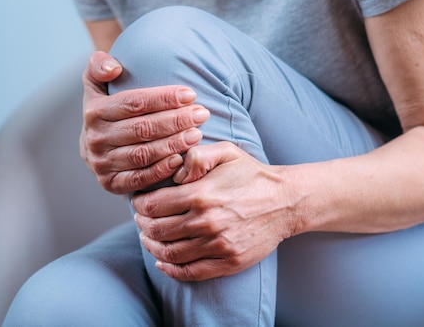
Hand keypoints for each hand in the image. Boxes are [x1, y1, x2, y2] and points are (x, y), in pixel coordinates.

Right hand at [81, 51, 209, 193]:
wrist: (94, 145)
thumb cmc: (107, 108)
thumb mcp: (97, 84)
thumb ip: (98, 66)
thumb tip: (114, 68)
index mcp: (94, 111)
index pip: (134, 103)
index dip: (164, 98)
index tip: (190, 94)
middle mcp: (96, 138)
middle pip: (142, 128)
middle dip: (176, 121)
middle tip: (202, 114)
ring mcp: (102, 163)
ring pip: (143, 154)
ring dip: (173, 144)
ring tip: (197, 134)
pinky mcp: (110, 183)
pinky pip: (138, 179)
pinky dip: (160, 171)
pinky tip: (180, 160)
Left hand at [132, 142, 295, 280]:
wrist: (285, 201)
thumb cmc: (252, 174)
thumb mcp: (226, 151)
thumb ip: (196, 156)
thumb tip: (174, 174)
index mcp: (202, 194)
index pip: (153, 204)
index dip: (139, 204)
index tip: (138, 202)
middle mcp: (206, 222)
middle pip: (156, 230)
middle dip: (142, 224)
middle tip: (140, 218)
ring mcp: (217, 245)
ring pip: (169, 253)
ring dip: (152, 246)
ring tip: (149, 237)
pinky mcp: (227, 262)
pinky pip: (189, 272)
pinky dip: (170, 270)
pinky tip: (163, 262)